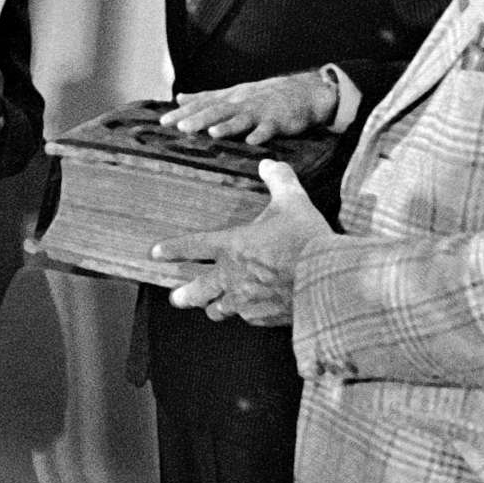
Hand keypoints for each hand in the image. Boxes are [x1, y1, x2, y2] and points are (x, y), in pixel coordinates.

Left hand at [161, 160, 328, 326]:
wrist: (327, 280)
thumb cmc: (307, 240)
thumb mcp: (294, 202)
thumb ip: (279, 180)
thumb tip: (269, 163)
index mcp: (233, 247)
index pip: (193, 246)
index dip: (172, 249)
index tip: (156, 253)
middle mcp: (232, 277)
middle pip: (196, 292)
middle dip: (183, 295)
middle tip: (176, 297)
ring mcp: (246, 302)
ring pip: (219, 310)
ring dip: (215, 307)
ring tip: (214, 308)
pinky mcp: (264, 319)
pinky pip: (249, 319)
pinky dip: (249, 314)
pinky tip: (254, 311)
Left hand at [162, 69, 338, 144]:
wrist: (303, 92)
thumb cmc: (264, 96)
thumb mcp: (234, 93)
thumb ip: (206, 97)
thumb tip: (180, 98)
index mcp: (230, 98)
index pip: (202, 104)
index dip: (183, 113)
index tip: (163, 122)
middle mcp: (242, 103)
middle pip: (217, 110)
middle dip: (199, 119)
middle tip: (180, 127)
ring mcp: (260, 111)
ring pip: (240, 118)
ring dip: (227, 126)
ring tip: (212, 133)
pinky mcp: (278, 121)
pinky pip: (269, 129)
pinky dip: (261, 135)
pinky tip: (252, 142)